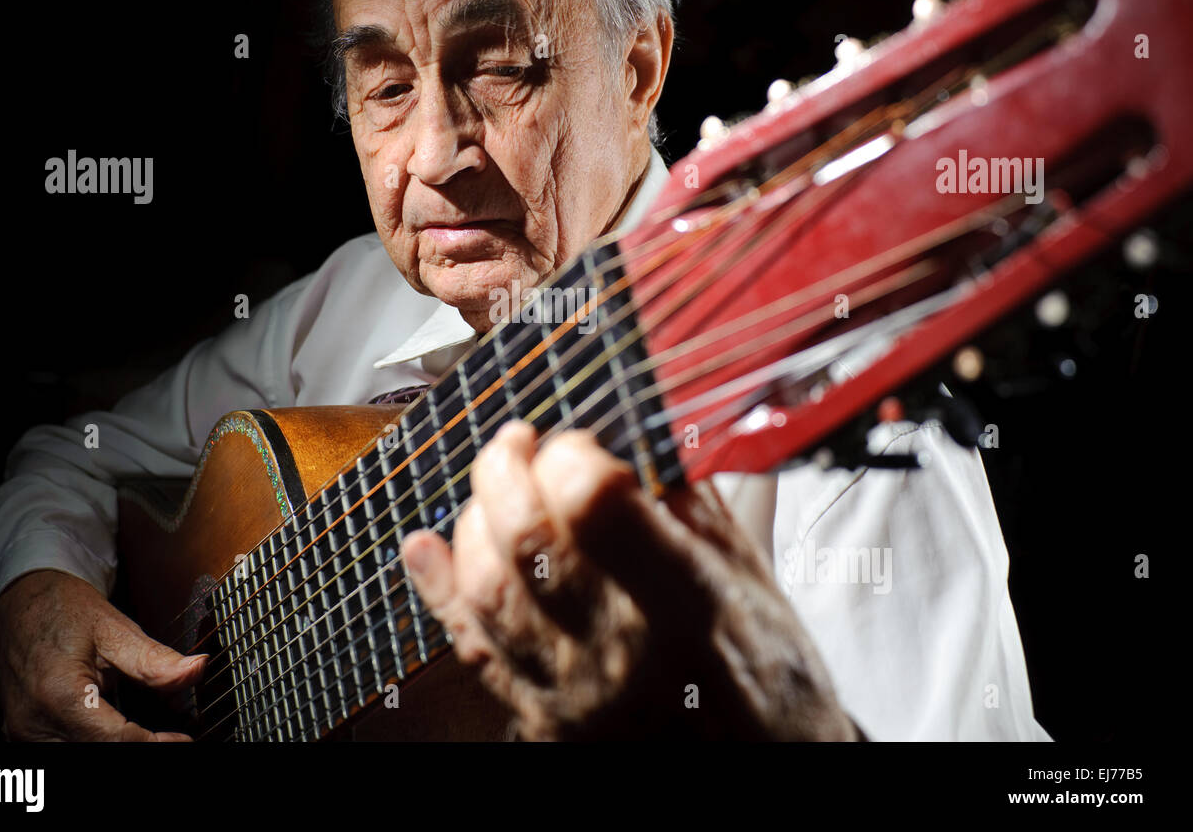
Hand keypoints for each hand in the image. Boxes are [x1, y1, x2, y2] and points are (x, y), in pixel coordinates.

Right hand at [0, 569, 206, 740]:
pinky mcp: (22, 733)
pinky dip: (93, 744)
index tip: (183, 740)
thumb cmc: (62, 609)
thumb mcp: (115, 629)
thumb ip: (155, 660)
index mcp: (58, 695)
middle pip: (97, 753)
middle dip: (138, 747)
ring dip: (115, 747)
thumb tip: (197, 669)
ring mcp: (23, 732)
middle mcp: (34, 722)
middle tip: (170, 739)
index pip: (115, 740)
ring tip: (148, 736)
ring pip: (79, 756)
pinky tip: (118, 736)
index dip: (155, 745)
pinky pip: (64, 749)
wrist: (18, 599)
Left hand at [401, 421, 858, 740]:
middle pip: (526, 538)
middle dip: (508, 467)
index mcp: (686, 600)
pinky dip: (438, 588)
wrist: (769, 763)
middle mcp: (620, 650)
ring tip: (498, 490)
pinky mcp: (542, 718)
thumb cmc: (769, 671)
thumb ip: (684, 500)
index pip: (593, 503)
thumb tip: (626, 431)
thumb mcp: (753, 572)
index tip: (581, 441)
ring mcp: (573, 692)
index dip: (573, 452)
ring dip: (476, 519)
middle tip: (520, 442)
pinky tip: (426, 547)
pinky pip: (472, 647)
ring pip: (486, 588)